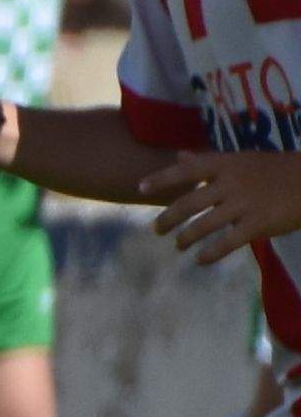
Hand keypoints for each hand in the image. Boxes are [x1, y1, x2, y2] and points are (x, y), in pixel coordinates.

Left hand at [153, 150, 300, 265]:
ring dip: (185, 238)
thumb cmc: (275, 170)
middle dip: (168, 219)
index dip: (161, 178)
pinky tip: (200, 260)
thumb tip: (180, 156)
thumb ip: (209, 161)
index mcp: (226, 164)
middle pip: (188, 203)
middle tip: (156, 230)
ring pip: (203, 226)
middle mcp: (231, 183)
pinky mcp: (258, 225)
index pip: (186, 170)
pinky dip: (210, 254)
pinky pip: (227, 243)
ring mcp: (244, 205)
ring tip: (178, 245)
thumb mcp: (241, 159)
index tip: (139, 188)